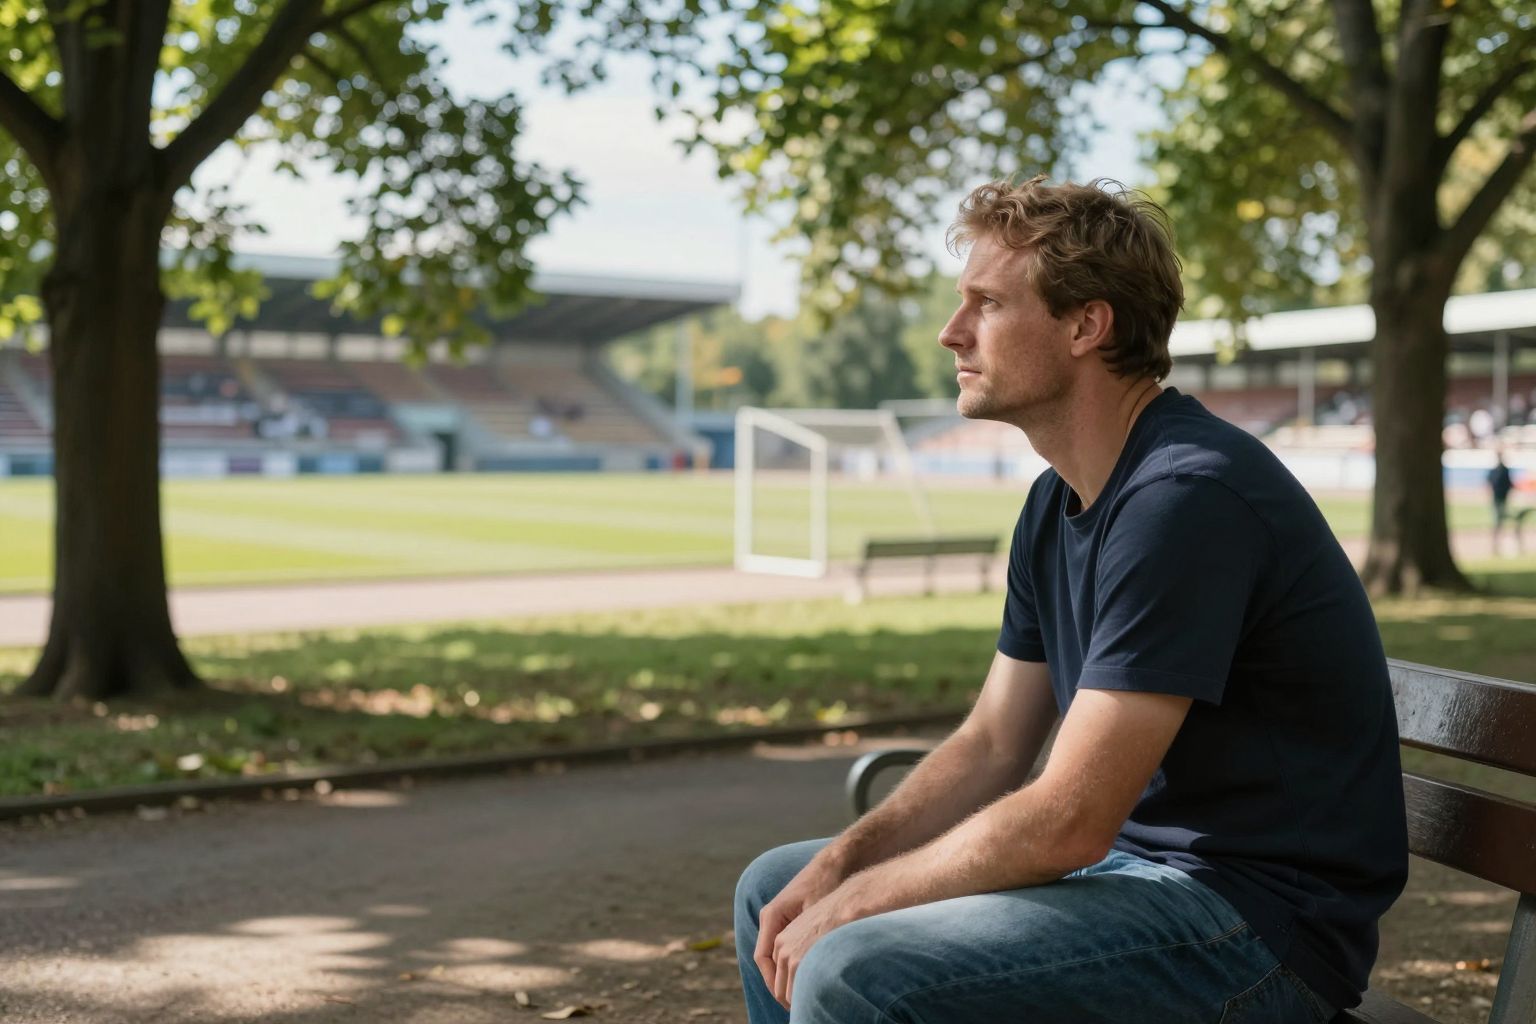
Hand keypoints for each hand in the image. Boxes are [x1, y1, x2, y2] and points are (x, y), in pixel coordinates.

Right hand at [753, 856, 844, 1001]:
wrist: (835, 862)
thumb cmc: (827, 885)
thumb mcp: (817, 914)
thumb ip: (806, 941)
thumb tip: (802, 969)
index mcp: (771, 916)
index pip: (762, 958)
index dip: (772, 982)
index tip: (786, 1000)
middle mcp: (770, 917)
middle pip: (767, 960)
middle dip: (778, 983)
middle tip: (793, 1004)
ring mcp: (779, 918)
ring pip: (775, 955)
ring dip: (784, 974)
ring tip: (798, 994)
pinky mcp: (790, 919)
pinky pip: (784, 947)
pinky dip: (791, 963)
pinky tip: (805, 976)